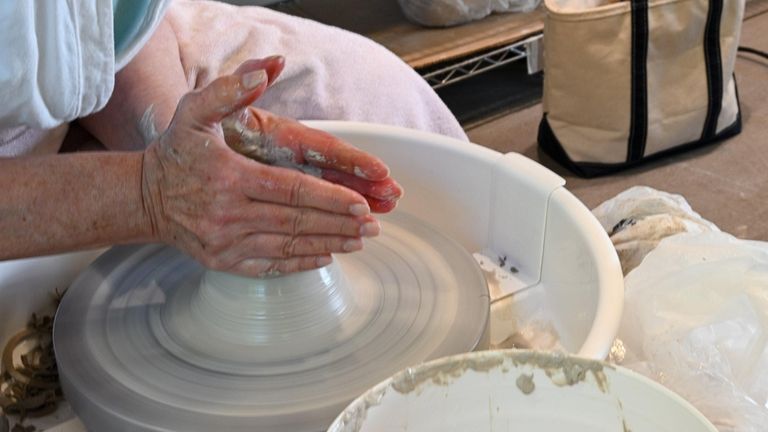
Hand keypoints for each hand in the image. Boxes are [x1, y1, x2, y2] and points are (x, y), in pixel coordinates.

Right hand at [140, 60, 400, 275]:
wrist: (143, 198)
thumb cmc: (176, 154)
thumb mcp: (194, 113)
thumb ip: (229, 90)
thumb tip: (265, 70)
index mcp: (229, 178)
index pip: (291, 190)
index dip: (329, 198)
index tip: (360, 202)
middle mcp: (228, 215)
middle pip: (296, 222)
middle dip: (339, 224)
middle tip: (372, 224)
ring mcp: (226, 242)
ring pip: (288, 246)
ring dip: (328, 244)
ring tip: (359, 240)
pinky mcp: (223, 261)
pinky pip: (269, 265)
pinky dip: (300, 262)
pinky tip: (326, 256)